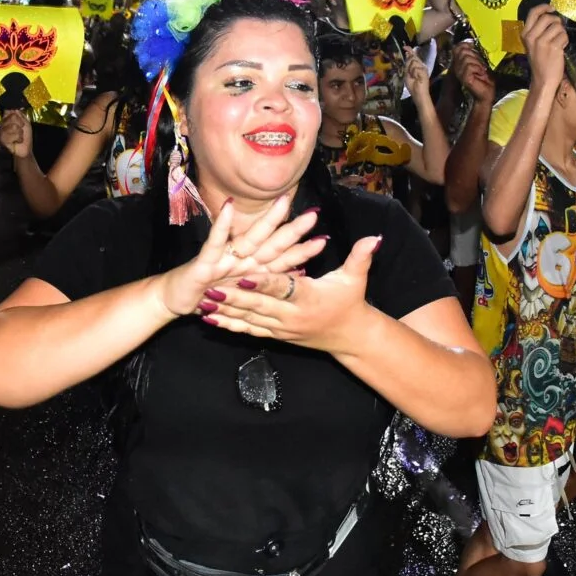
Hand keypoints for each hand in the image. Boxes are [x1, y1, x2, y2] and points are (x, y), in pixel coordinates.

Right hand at [0, 110, 32, 158]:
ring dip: (20, 133)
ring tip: (19, 137)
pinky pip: (12, 135)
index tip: (21, 123)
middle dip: (20, 125)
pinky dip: (18, 139)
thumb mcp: (26, 123)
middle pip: (12, 117)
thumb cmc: (25, 136)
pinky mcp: (2, 140)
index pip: (9, 111)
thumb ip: (20, 115)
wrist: (25, 149)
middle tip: (21, 131)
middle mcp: (2, 124)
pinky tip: (16, 142)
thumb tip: (13, 109)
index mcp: (7, 119)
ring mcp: (1, 132)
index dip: (18, 117)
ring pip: (13, 126)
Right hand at [152, 196, 324, 318]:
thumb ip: (267, 281)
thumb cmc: (209, 295)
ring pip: (250, 237)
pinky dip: (222, 225)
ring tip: (284, 202)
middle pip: (271, 243)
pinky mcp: (205, 261)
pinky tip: (229, 207)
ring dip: (267, 220)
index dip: (301, 249)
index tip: (324, 237)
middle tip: (315, 214)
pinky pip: (214, 241)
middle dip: (292, 229)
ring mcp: (224, 258)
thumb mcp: (241, 292)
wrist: (175, 300)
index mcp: (252, 270)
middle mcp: (241, 259)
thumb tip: (298, 273)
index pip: (281, 258)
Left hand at [205, 235, 381, 355]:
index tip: (242, 274)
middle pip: (259, 306)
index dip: (262, 281)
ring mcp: (282, 329)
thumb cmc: (351, 302)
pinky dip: (230, 326)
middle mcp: (292, 316)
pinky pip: (249, 332)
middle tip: (210, 289)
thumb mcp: (357, 278)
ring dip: (225, 312)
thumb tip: (374, 238)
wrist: (351, 337)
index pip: (281, 287)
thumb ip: (361, 257)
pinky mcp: (276, 336)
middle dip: (233, 297)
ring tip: (202, 303)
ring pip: (249, 320)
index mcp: (308, 298)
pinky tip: (210, 321)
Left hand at [403, 52, 431, 100]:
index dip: (409, 50)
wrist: (418, 93)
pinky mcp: (424, 70)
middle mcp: (421, 65)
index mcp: (417, 66)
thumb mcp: (407, 73)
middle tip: (411, 75)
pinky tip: (417, 78)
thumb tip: (408, 54)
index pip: (413, 56)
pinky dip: (414, 73)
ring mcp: (423, 67)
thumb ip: (408, 64)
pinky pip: (415, 68)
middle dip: (409, 66)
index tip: (405, 47)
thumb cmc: (412, 85)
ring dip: (411, 71)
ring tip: (414, 77)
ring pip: (413, 62)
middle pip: (412, 58)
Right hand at [454, 42, 493, 102]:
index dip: (466, 46)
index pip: (458, 48)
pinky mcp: (464, 78)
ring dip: (478, 64)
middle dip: (474, 57)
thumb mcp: (478, 63)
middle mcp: (456, 67)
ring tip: (480, 71)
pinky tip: (480, 74)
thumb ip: (472, 55)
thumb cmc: (483, 79)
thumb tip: (468, 43)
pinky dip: (478, 69)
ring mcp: (459, 73)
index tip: (474, 53)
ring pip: (466, 59)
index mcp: (459, 62)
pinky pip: (470, 67)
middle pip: (463, 51)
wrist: (487, 93)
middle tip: (480, 66)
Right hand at [522, 8, 567, 91]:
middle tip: (558, 30)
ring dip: (562, 33)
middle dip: (556, 22)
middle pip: (548, 17)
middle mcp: (531, 37)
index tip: (552, 7)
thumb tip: (552, 15)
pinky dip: (565, 41)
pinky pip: (564, 36)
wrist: (543, 79)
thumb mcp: (533, 44)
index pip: (533, 13)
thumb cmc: (540, 61)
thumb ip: (538, 30)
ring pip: (558, 26)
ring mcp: (542, 42)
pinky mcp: (553, 47)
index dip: (544, 7)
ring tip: (558, 42)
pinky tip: (560, 48)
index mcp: (525, 34)